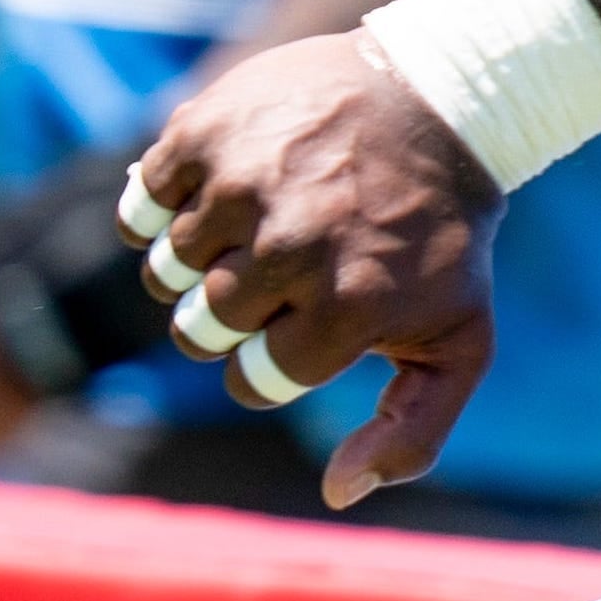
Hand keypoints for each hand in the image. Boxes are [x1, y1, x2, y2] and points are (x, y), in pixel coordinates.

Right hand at [125, 32, 502, 507]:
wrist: (436, 107)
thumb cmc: (443, 241)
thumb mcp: (458, 344)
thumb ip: (411, 433)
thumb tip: (339, 494)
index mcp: (346, 311)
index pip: (252, 380)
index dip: (273, 363)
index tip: (307, 326)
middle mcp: (290, 250)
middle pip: (203, 329)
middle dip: (235, 317)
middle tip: (282, 279)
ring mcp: (243, 187)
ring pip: (167, 272)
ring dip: (201, 264)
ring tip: (258, 233)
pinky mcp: (203, 134)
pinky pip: (142, 206)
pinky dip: (167, 209)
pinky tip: (220, 197)